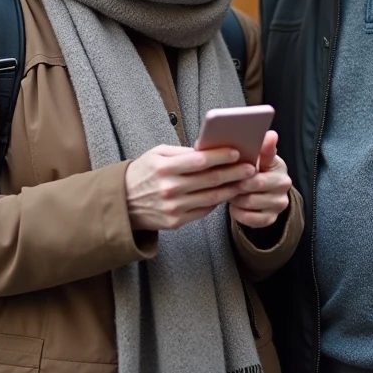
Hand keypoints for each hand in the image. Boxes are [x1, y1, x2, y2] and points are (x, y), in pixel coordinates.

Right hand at [125, 144, 255, 230]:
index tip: (238, 152)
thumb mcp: (156, 155)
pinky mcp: (175, 222)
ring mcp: (173, 208)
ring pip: (211, 198)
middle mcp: (170, 189)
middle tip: (251, 168)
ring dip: (231, 189)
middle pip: (211, 180)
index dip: (222, 156)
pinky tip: (226, 194)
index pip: (200, 160)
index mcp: (164, 168)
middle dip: (235, 172)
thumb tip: (208, 150)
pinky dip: (217, 203)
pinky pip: (203, 212)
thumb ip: (181, 152)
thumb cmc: (142, 173)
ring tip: (245, 182)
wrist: (121, 204)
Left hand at [228, 131, 292, 228]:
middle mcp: (283, 185)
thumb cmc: (256, 170)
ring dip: (236, 198)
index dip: (249, 165)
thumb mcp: (258, 156)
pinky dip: (238, 212)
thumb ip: (261, 146)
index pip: (266, 161)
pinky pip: (250, 218)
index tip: (238, 165)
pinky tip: (235, 206)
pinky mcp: (271, 218)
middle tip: (226, 180)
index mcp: (279, 165)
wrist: (263, 193)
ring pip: (249, 202)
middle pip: (255, 183)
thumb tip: (271, 134)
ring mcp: (279, 203)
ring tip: (230, 191)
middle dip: (238, 182)